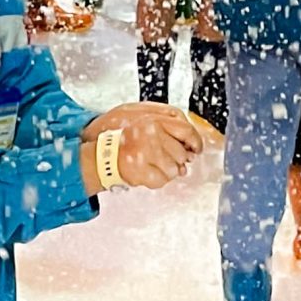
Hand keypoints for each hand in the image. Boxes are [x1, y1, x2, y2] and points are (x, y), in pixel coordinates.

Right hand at [81, 100, 204, 192]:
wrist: (104, 156)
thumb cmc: (125, 141)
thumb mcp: (146, 123)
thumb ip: (169, 128)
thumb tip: (191, 146)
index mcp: (154, 120)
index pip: (186, 130)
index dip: (195, 142)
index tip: (196, 148)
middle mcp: (151, 134)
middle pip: (182, 153)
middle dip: (177, 159)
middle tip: (163, 158)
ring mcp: (146, 152)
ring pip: (174, 169)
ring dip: (166, 170)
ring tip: (152, 165)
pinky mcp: (141, 170)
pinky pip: (162, 180)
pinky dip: (157, 180)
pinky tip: (147, 172)